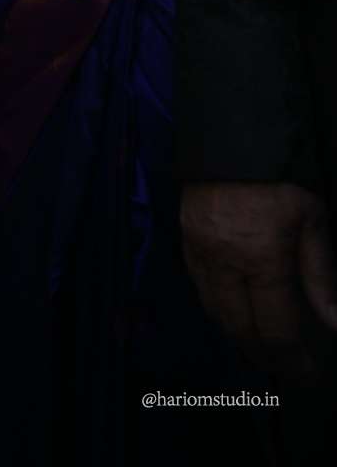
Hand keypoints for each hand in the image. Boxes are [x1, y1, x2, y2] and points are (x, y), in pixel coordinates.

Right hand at [182, 182, 336, 376]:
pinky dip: (219, 311)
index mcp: (261, 258)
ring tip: (264, 350)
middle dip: (266, 356)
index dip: (294, 359)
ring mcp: (199, 252)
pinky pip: (200, 290)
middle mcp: (225, 263)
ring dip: (240, 338)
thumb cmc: (280, 175)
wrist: (229, 134)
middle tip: (287, 369)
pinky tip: (235, 315)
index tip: (310, 374)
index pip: (276, 328)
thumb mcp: (312, 219)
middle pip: (241, 329)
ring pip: (216, 313)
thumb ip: (320, 274)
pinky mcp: (185, 240)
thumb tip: (333, 323)